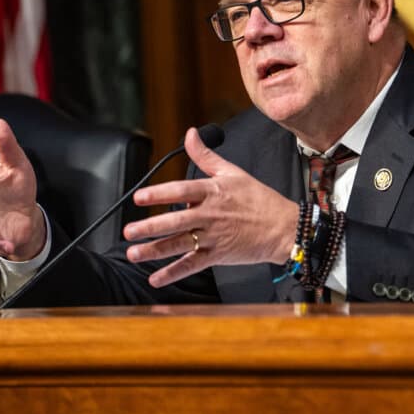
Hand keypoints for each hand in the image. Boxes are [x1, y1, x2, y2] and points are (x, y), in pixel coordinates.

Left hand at [123, 126, 298, 287]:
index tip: (139, 197)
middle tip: (129, 231)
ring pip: (180, 244)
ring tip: (133, 254)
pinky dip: (173, 273)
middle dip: (150, 227)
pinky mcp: (218, 255)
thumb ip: (205, 155)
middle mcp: (211, 214)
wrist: (284, 228)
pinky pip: (192, 265)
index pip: (182, 191)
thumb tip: (190, 134)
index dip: (160, 194)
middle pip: (176, 221)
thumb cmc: (259, 199)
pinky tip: (155, 279)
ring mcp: (214, 236)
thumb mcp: (233, 172)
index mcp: (213, 192)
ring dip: (155, 251)